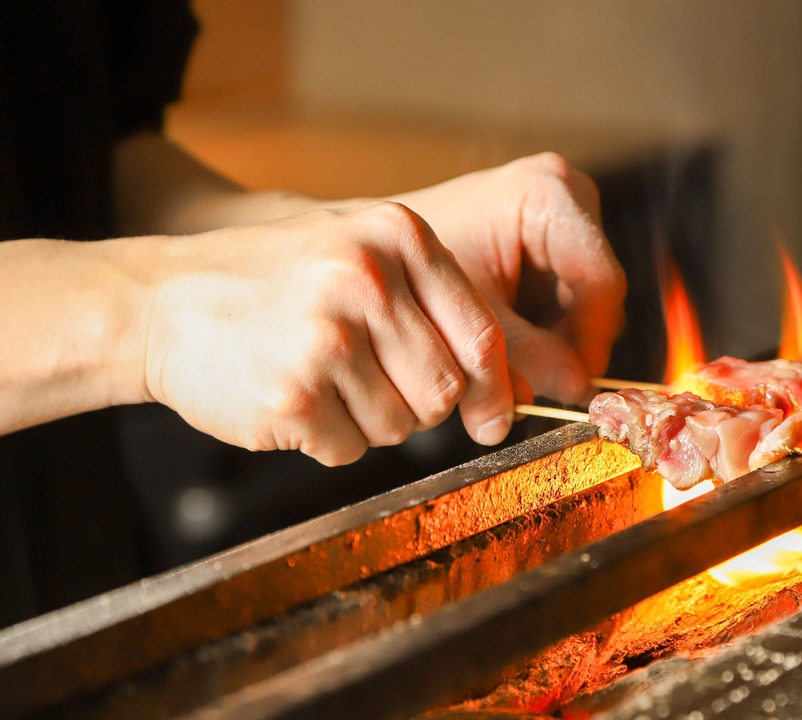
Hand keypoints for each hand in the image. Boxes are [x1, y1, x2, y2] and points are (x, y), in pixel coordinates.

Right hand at [140, 202, 514, 465]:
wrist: (159, 302)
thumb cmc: (275, 283)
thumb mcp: (359, 252)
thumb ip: (434, 303)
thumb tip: (506, 391)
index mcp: (397, 236)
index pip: (482, 335)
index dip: (492, 387)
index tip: (490, 415)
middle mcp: (367, 280)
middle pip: (445, 390)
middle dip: (418, 404)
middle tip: (368, 383)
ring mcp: (327, 339)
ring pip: (402, 427)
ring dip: (367, 422)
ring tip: (321, 380)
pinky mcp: (291, 396)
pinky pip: (349, 450)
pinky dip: (326, 440)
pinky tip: (293, 399)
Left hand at [389, 153, 625, 403]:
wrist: (372, 248)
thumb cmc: (410, 266)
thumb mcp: (472, 314)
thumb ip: (526, 353)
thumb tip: (577, 390)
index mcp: (548, 193)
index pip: (599, 280)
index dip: (591, 339)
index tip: (572, 386)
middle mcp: (567, 197)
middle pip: (596, 293)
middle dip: (568, 347)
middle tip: (532, 390)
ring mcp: (565, 221)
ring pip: (585, 305)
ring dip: (556, 348)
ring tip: (513, 381)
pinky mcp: (555, 247)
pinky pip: (569, 304)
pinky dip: (544, 336)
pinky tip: (511, 360)